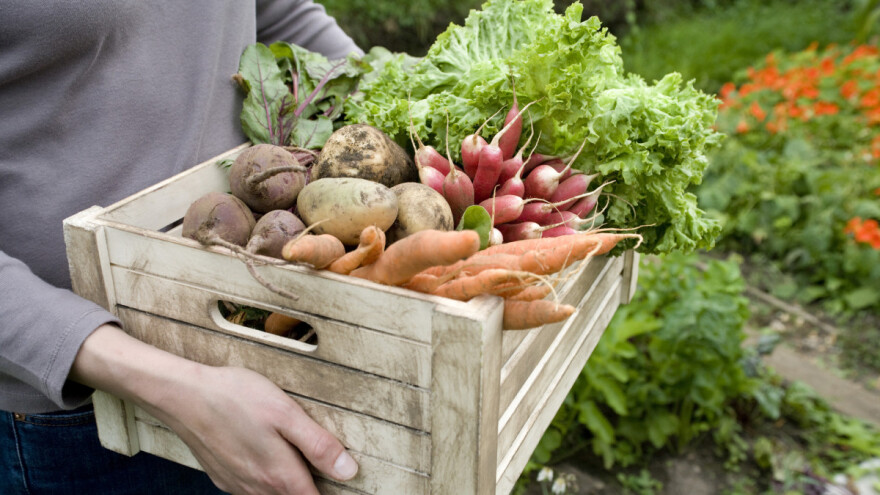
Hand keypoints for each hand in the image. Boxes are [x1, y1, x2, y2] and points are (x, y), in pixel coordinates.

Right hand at [71, 324, 357, 494]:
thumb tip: (348, 471)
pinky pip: (250, 489)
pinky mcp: (222, 477)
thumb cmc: (235, 397)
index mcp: (280, 475)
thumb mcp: (285, 413)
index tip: (341, 481)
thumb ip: (318, 445)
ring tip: (294, 458)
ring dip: (286, 485)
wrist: (182, 395)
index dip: (330, 492)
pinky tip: (266, 456)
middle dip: (309, 487)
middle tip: (320, 465)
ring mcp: (237, 485)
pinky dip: (264, 481)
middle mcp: (257, 488)